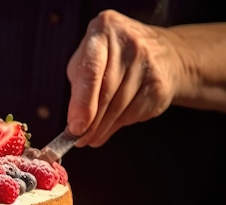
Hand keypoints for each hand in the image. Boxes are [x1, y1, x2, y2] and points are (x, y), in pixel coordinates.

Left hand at [65, 10, 179, 146]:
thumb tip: (75, 124)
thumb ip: (79, 85)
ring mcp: (148, 63)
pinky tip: (110, 127)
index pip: (91, 70)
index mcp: (104, 30)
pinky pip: (133, 114)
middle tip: (78, 138)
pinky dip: (117, 126)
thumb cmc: (114, 59)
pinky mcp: (160, 85)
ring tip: (90, 138)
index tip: (75, 127)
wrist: (164, 54)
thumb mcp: (89, 60)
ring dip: (101, 129)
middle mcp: (129, 43)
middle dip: (90, 121)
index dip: (82, 102)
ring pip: (119, 108)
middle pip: (105, 92)